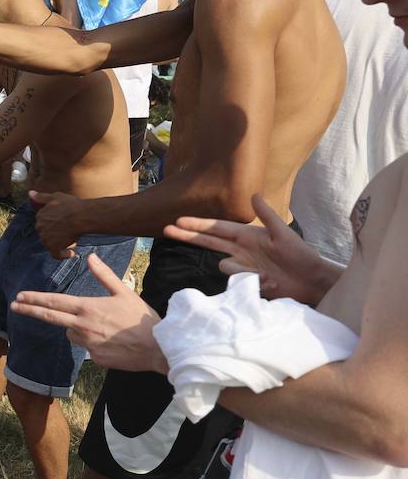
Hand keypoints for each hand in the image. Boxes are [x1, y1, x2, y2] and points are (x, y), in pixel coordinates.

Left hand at [10, 253, 165, 372]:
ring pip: (73, 333)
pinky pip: (88, 348)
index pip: (54, 302)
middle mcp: (83, 326)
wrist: (159, 348)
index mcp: (88, 308)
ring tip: (106, 327)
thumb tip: (91, 257)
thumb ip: (104, 275)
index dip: (34, 299)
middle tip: (15, 306)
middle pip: (50, 317)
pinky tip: (114, 341)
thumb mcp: (124, 292)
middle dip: (30, 310)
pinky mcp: (96, 358)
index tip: (19, 296)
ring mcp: (88, 344)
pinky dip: (95, 343)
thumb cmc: (142, 318)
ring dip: (79, 329)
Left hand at [31, 190, 83, 258]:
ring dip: (60, 243)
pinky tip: (71, 253)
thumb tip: (30, 193)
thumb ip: (41, 197)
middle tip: (68, 231)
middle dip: (55, 233)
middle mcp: (40, 227)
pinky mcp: (53, 247)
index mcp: (40, 216)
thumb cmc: (71, 205)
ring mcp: (46, 238)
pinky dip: (63, 254)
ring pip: (50, 243)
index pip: (44, 223)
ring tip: (72, 239)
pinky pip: (56, 254)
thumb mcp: (55, 197)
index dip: (53, 224)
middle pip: (46, 233)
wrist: (81, 216)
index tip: (62, 224)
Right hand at [163, 193, 335, 304]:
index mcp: (247, 236)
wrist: (312, 282)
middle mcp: (241, 250)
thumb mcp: (285, 234)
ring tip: (267, 277)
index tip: (178, 221)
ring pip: (225, 267)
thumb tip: (254, 194)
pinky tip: (272, 283)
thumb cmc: (301, 256)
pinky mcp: (246, 283)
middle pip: (207, 242)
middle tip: (167, 229)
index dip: (197, 224)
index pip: (216, 228)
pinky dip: (255, 283)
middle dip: (188, 235)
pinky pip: (238, 282)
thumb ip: (268, 216)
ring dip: (244, 273)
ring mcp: (243, 267)